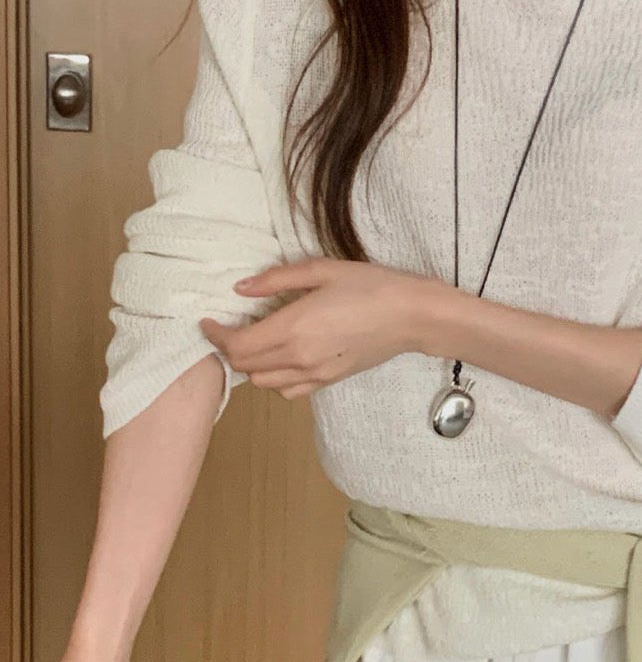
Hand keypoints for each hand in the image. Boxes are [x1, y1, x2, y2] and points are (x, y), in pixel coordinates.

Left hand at [198, 256, 436, 399]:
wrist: (413, 317)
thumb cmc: (372, 286)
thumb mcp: (321, 270)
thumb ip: (276, 280)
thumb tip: (240, 288)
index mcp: (294, 328)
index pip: (237, 346)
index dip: (215, 336)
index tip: (207, 322)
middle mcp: (300, 357)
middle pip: (246, 367)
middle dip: (229, 349)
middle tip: (228, 329)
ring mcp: (315, 374)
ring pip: (264, 383)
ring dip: (250, 366)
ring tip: (253, 343)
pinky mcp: (329, 381)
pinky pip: (289, 391)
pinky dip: (275, 379)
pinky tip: (281, 359)